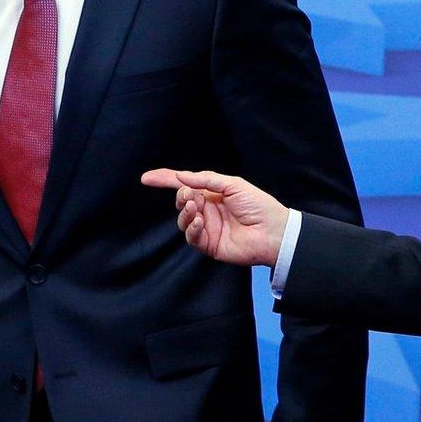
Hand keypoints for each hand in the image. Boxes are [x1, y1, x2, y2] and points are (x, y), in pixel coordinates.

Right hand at [140, 169, 288, 266]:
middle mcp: (208, 210)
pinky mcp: (209, 244)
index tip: (147, 178)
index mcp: (214, 194)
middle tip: (189, 196)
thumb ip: (207, 180)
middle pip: (182, 201)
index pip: (185, 185)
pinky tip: (199, 222)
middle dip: (181, 196)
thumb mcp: (234, 185)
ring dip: (185, 212)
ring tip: (196, 208)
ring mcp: (208, 227)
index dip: (166, 180)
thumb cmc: (259, 206)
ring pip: (183, 220)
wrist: (273, 232)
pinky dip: (191, 228)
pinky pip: (191, 237)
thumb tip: (181, 176)